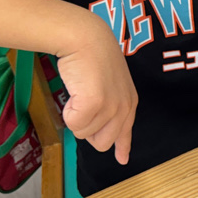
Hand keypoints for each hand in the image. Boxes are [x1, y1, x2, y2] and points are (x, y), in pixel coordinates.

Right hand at [56, 15, 137, 164]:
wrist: (85, 37)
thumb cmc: (92, 56)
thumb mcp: (109, 83)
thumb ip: (109, 105)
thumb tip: (99, 132)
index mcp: (129, 102)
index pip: (126, 132)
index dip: (122, 147)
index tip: (122, 160)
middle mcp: (124, 107)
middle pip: (101, 142)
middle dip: (86, 128)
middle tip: (82, 105)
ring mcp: (111, 106)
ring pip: (83, 133)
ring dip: (75, 115)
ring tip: (80, 90)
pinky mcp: (95, 103)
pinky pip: (73, 124)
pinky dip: (68, 110)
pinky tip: (74, 90)